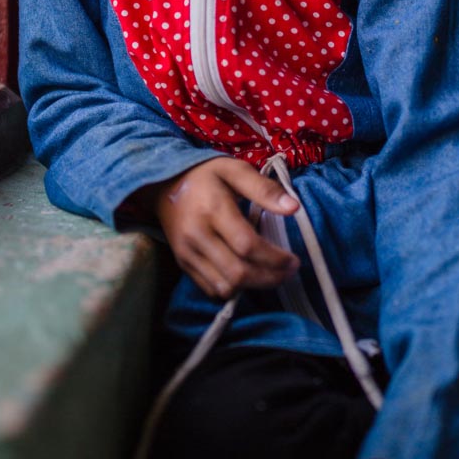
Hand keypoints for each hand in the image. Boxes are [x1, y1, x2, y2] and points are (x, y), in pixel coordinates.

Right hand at [152, 156, 299, 299]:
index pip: (247, 245)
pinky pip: (211, 289)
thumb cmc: (206, 175)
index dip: (275, 258)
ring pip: (225, 287)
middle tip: (290, 271)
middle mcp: (197, 236)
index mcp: (213, 210)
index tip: (294, 259)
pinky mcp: (183, 264)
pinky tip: (249, 275)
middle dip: (269, 277)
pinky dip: (233, 289)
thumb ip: (264, 188)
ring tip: (273, 275)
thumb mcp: (235, 170)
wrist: (164, 185)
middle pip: (237, 272)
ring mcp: (187, 253)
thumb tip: (294, 208)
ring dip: (253, 286)